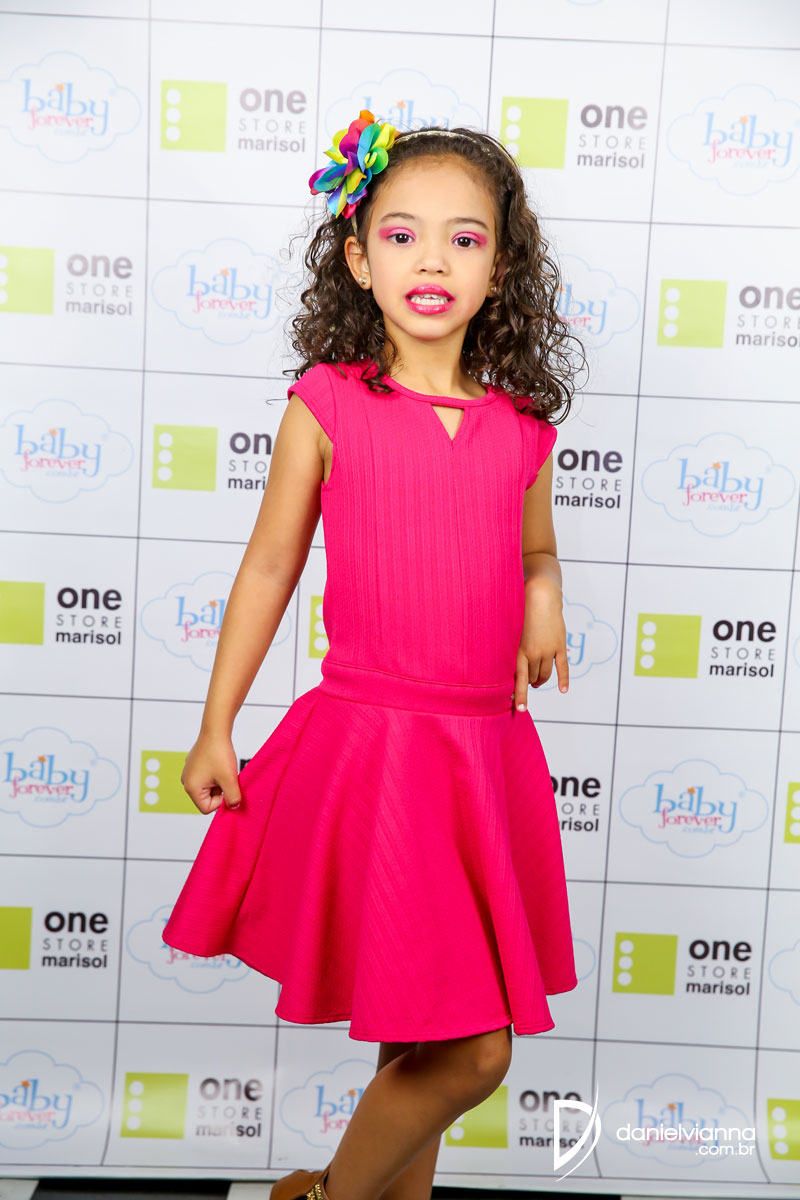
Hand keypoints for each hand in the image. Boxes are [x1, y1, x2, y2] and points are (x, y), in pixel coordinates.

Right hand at [181, 731, 241, 813]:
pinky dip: (216, 774)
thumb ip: (233, 798)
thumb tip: (233, 807)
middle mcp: (187, 781)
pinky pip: (207, 777)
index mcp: (191, 787)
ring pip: (209, 787)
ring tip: (224, 769)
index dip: (221, 801)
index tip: (228, 788)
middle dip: (220, 791)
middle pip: (207, 798)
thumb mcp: (229, 779)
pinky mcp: (194, 765)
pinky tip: (220, 763)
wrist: (215, 730)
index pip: (207, 808)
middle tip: (227, 777)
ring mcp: (189, 772)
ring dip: (219, 782)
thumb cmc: (219, 752)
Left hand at [513, 579, 568, 709]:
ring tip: (537, 682)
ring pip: (545, 675)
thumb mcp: (510, 632)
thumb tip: (506, 668)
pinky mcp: (560, 646)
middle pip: (532, 678)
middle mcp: (534, 653)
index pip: (518, 680)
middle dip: (528, 682)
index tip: (519, 709)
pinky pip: (563, 667)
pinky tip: (563, 690)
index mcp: (518, 651)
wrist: (540, 596)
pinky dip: (563, 680)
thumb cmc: (520, 612)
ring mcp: (548, 650)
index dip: (519, 695)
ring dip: (540, 681)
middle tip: (526, 682)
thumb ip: (510, 650)